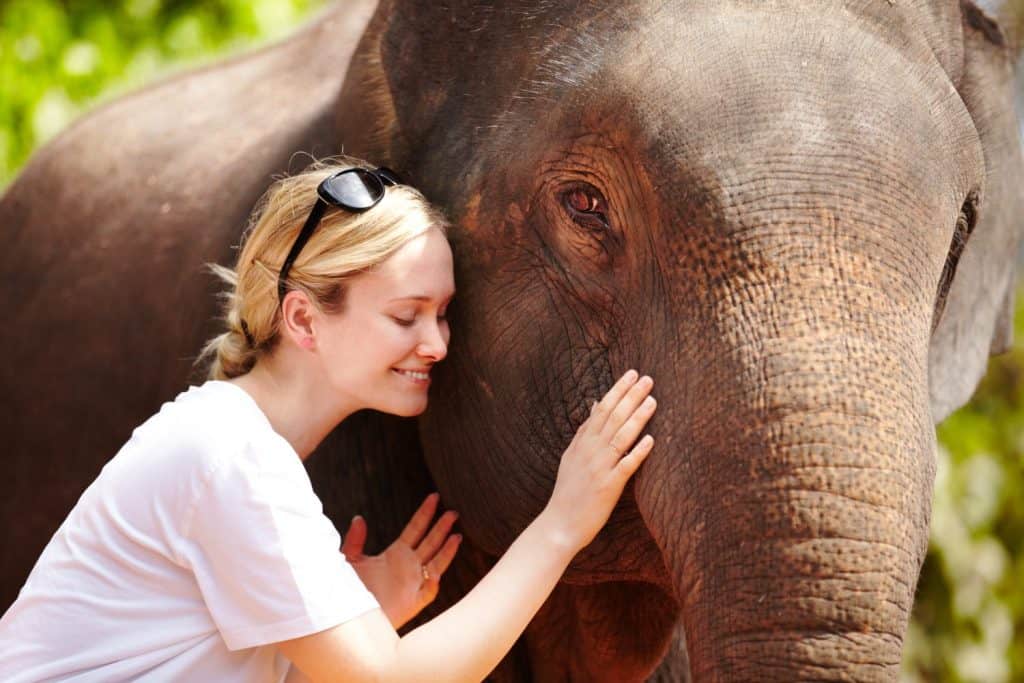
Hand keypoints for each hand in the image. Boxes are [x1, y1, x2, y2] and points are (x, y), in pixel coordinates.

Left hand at [342, 493, 461, 629]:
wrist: (349, 619)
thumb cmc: (351, 591)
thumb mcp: (350, 561)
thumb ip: (354, 540)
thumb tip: (359, 518)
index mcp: (397, 553)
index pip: (415, 528)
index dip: (425, 513)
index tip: (434, 497)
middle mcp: (409, 565)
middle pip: (430, 542)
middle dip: (442, 528)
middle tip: (453, 512)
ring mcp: (414, 583)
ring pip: (436, 563)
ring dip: (446, 551)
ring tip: (457, 536)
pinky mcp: (413, 601)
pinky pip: (429, 591)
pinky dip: (434, 582)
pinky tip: (437, 573)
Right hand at [541, 369, 655, 550]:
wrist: (560, 524)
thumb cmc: (568, 491)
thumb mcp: (571, 456)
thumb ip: (584, 431)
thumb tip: (594, 404)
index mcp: (582, 443)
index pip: (601, 409)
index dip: (617, 390)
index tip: (631, 374)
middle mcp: (590, 452)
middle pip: (613, 417)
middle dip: (631, 396)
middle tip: (648, 378)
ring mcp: (599, 468)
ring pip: (620, 437)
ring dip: (637, 417)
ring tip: (652, 401)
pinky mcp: (608, 487)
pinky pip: (625, 466)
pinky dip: (637, 452)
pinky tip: (651, 439)